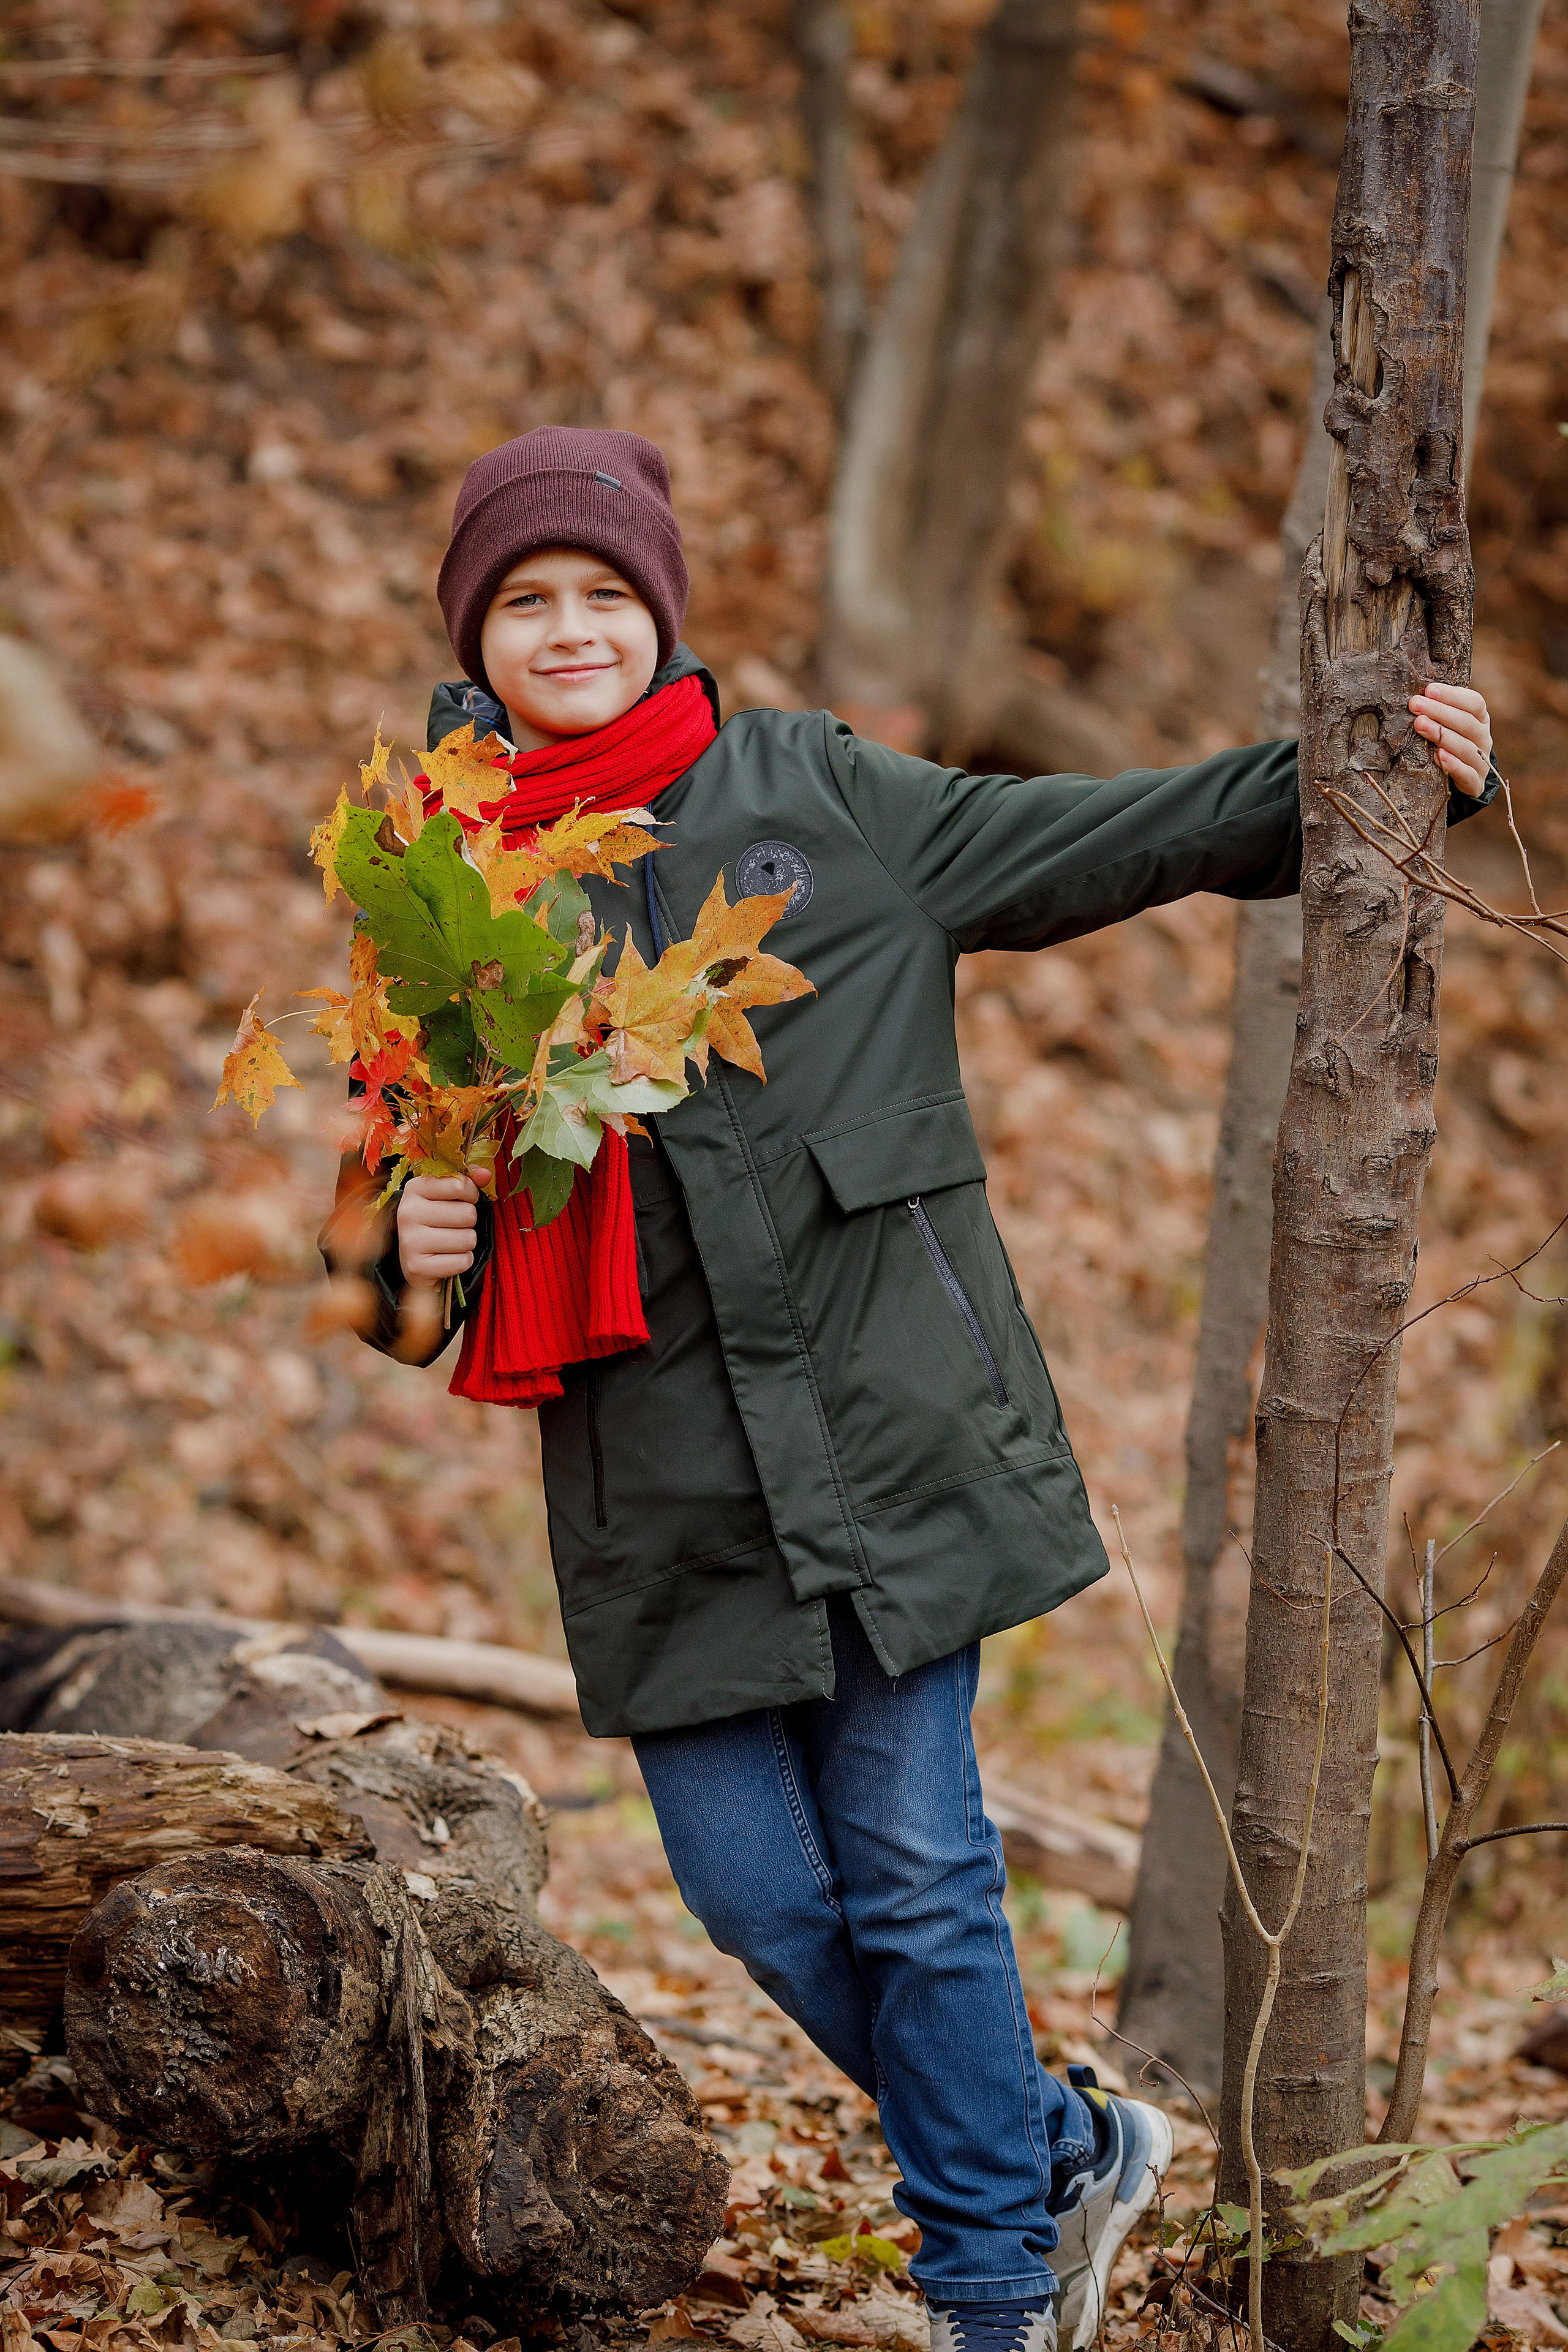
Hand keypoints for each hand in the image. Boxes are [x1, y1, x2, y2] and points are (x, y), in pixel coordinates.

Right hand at [396, 1168, 490, 1289]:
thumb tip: (485, 1174)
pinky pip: (462, 1261)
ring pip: (468, 1239)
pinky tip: (447, 1258)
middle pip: (467, 1214)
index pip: (460, 1185)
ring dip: (466, 1243)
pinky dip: (462, 1261)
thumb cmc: (437, 1223)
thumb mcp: (448, 1197)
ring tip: (450, 1243)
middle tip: (454, 1226)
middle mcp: (408, 1213)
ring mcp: (410, 1241)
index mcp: (414, 1189)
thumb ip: (468, 1181)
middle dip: (469, 1222)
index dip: (471, 1194)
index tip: (462, 1201)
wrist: (416, 1261)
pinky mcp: (418, 1267)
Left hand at [1408, 680, 1492, 799]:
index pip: (1474, 702)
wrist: (1464, 777)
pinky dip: (1453, 764)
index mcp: (1480, 719)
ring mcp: (1481, 761)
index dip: (1452, 695)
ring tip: (1420, 725)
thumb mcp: (1449, 724)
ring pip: (1465, 747)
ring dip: (1441, 735)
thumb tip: (1416, 695)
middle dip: (1439, 712)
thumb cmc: (1450, 742)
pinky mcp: (1475, 782)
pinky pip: (1467, 774)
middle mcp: (1484, 738)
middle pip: (1466, 722)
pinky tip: (1438, 755)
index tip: (1428, 690)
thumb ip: (1439, 710)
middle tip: (1416, 705)